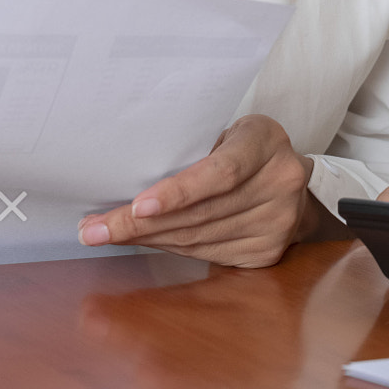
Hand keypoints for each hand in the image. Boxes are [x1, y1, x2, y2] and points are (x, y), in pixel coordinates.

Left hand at [80, 113, 315, 267]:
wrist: (294, 180)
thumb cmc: (244, 149)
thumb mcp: (227, 133)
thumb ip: (193, 150)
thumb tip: (122, 178)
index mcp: (266, 141)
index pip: (221, 172)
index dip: (178, 192)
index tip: (136, 207)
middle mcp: (280, 182)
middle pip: (201, 213)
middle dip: (139, 225)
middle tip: (94, 229)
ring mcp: (278, 222)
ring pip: (198, 239)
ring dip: (148, 239)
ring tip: (107, 236)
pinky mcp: (268, 252)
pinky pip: (207, 255)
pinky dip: (172, 250)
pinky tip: (147, 242)